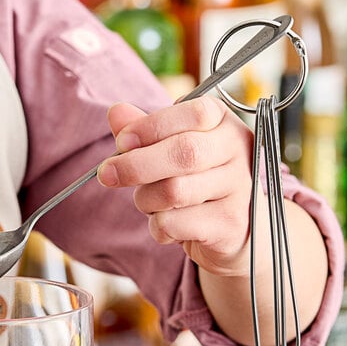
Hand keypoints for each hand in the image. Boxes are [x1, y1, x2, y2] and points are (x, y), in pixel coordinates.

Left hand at [97, 95, 327, 345]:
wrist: (236, 233)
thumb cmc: (199, 184)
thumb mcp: (173, 152)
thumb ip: (147, 132)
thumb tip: (116, 112)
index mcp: (223, 123)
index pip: (192, 113)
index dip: (150, 127)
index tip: (122, 141)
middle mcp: (238, 151)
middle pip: (183, 153)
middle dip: (136, 165)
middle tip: (107, 174)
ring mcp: (239, 188)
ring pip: (175, 191)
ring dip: (146, 200)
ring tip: (147, 204)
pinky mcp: (229, 224)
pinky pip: (176, 224)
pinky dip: (158, 228)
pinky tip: (165, 228)